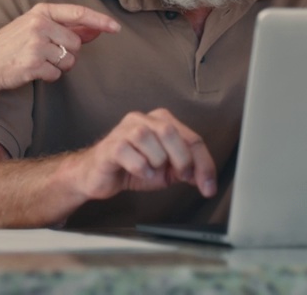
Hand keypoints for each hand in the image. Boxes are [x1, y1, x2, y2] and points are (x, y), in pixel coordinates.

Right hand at [0, 3, 119, 92]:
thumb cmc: (13, 45)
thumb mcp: (36, 28)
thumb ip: (66, 28)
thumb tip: (95, 30)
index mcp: (41, 11)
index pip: (78, 13)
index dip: (100, 20)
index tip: (116, 27)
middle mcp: (39, 25)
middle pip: (76, 43)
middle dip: (69, 53)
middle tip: (48, 53)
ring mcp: (35, 44)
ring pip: (69, 61)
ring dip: (59, 66)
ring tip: (38, 61)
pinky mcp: (33, 64)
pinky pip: (57, 74)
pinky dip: (49, 76)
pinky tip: (33, 71)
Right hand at [77, 109, 216, 200]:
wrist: (98, 175)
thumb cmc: (132, 167)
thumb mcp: (165, 170)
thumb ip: (185, 169)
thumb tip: (205, 179)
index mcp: (161, 121)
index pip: (191, 138)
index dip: (204, 163)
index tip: (209, 186)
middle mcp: (143, 119)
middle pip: (171, 133)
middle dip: (182, 160)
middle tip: (181, 177)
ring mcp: (125, 130)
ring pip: (149, 139)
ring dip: (157, 162)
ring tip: (152, 171)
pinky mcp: (111, 145)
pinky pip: (130, 153)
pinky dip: (140, 168)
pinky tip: (140, 173)